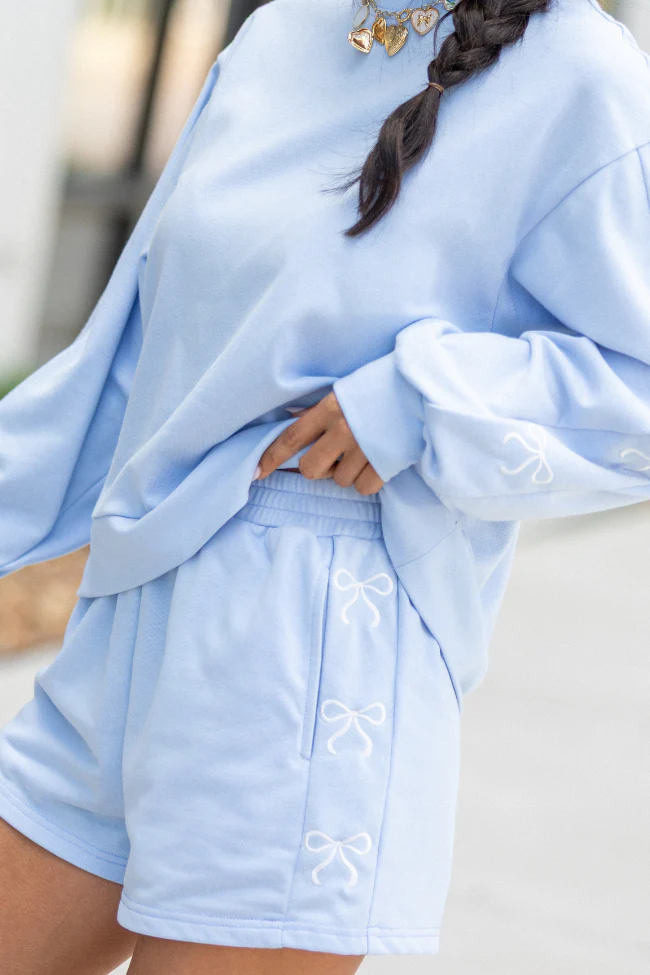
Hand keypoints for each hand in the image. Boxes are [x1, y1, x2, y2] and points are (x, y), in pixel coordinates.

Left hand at [256, 392, 384, 495]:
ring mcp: (365, 449)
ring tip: (365, 452)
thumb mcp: (348, 389)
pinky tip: (378, 462)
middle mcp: (343, 430)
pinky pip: (364, 488)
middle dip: (317, 468)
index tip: (257, 472)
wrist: (427, 386)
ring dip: (348, 472)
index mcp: (331, 408)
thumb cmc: (386, 384)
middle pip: (310, 469)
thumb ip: (323, 410)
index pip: (290, 437)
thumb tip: (296, 423)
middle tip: (332, 458)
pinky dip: (369, 480)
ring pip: (339, 481)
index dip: (270, 458)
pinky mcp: (386, 463)